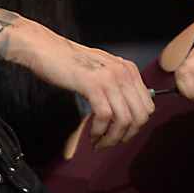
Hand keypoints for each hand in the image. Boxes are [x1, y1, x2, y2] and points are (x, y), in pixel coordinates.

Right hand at [17, 25, 154, 149]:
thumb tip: (129, 110)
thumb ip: (118, 85)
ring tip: (99, 143)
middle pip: (140, 117)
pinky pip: (105, 117)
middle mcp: (123, 72)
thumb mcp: (102, 70)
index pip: (148, 107)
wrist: (46, 49)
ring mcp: (108, 78)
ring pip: (123, 120)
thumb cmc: (70, 63)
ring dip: (111, 139)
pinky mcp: (92, 84)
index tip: (122, 134)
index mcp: (129, 69)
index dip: (136, 127)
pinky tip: (91, 134)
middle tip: (111, 143)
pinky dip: (99, 132)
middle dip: (127, 137)